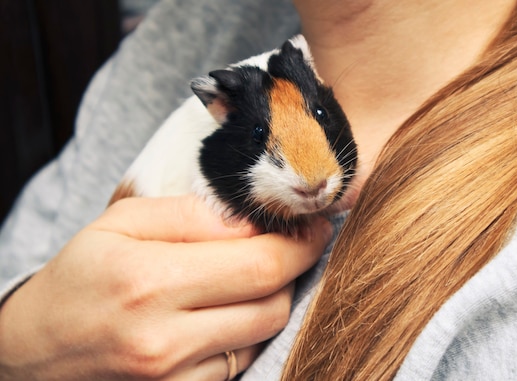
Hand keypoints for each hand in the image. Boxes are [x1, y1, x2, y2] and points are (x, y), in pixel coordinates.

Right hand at [0, 196, 330, 379]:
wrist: (34, 353)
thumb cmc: (79, 279)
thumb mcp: (120, 224)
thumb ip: (189, 215)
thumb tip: (250, 220)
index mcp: (150, 282)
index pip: (260, 264)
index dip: (300, 244)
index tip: (313, 225)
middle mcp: (166, 338)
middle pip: (272, 302)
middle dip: (294, 268)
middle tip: (290, 243)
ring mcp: (175, 376)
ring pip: (264, 333)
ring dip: (270, 298)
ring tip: (250, 274)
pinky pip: (241, 359)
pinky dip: (247, 331)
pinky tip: (226, 310)